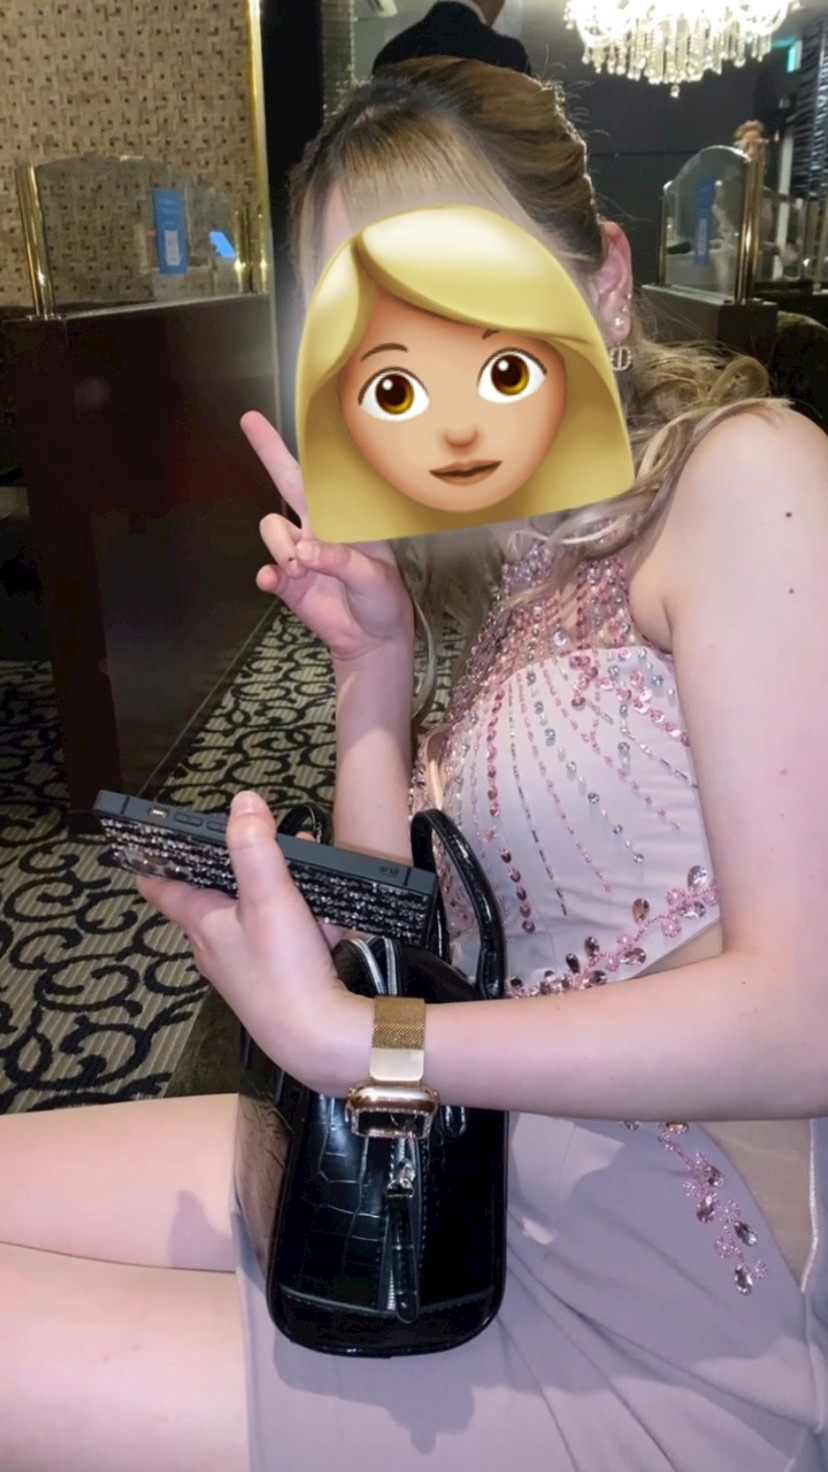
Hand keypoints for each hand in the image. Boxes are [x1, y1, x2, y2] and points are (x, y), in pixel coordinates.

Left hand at [135, 791, 370, 1093]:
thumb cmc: (283, 970)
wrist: (318, 1037)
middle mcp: (215, 945)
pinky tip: (329, 925)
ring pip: (258, 912)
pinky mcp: (273, 977)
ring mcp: (244, 963)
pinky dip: (306, 924)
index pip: (163, 887)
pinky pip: (286, 937)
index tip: (145, 844)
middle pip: (218, 893)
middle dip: (242, 865)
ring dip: (283, 893)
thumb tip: (243, 802)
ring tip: (311, 882)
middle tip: (264, 841)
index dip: (154, 862)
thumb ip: (255, 846)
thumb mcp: (270, 897)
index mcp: (202, 923)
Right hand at [242, 411, 413, 663]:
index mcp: (343, 520)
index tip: (271, 419)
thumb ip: (340, 560)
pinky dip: (267, 575)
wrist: (373, 640)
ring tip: (301, 570)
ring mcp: (299, 554)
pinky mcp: (287, 583)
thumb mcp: (374, 577)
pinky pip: (267, 569)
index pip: (321, 479)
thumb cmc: (383, 600)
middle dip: (269, 453)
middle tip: (250, 423)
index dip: (303, 449)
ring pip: (272, 530)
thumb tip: (304, 552)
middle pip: (286, 485)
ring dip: (281, 547)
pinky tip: (274, 581)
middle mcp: (317, 529)